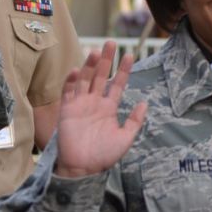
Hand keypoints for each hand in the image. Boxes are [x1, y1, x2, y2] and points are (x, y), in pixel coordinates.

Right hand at [54, 41, 147, 178]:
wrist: (83, 169)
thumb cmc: (104, 156)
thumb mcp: (125, 138)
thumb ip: (134, 121)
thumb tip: (144, 103)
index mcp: (108, 108)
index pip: (117, 84)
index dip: (123, 70)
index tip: (130, 55)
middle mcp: (94, 102)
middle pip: (101, 76)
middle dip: (106, 60)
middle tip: (111, 43)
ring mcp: (80, 104)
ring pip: (85, 80)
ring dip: (89, 66)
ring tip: (95, 51)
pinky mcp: (67, 110)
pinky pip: (68, 92)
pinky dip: (72, 81)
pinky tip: (78, 71)